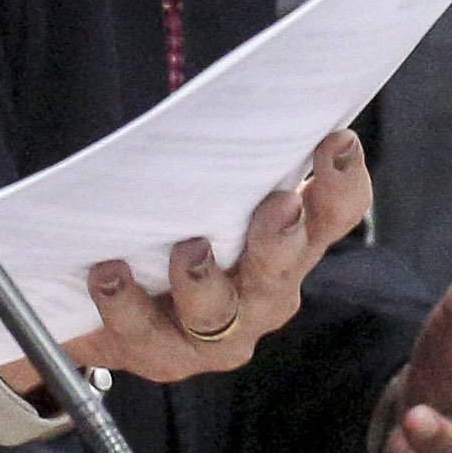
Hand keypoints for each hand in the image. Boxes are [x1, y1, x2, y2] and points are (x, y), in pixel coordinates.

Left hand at [60, 128, 372, 385]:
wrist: (114, 302)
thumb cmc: (176, 223)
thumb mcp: (207, 185)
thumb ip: (223, 155)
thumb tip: (222, 96)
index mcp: (290, 238)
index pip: (335, 212)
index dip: (343, 180)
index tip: (337, 141)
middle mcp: (264, 290)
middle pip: (285, 267)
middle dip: (282, 237)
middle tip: (279, 205)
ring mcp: (217, 331)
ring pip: (218, 313)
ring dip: (202, 281)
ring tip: (186, 250)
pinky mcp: (164, 356)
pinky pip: (147, 335)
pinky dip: (125, 303)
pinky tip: (108, 274)